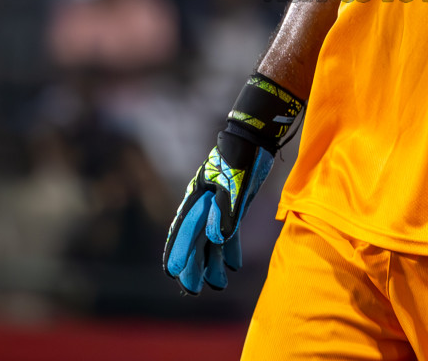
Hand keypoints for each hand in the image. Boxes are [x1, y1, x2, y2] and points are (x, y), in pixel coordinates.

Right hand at [162, 73, 303, 294]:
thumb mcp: (233, 182)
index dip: (178, 251)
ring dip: (213, 262)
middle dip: (193, 265)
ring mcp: (217, 205)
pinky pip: (228, 231)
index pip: (184, 230)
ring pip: (211, 239)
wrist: (254, 137)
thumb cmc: (241, 156)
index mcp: (197, 197)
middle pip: (195, 239)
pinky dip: (230, 248)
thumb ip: (225, 210)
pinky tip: (234, 266)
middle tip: (192, 290)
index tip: (173, 273)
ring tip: (217, 285)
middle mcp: (203, 203)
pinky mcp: (233, 205)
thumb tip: (216, 239)